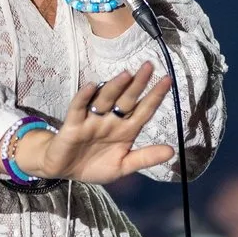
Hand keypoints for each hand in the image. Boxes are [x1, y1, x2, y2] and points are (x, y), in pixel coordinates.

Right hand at [17, 65, 174, 182]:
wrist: (65, 171)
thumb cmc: (94, 165)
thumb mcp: (123, 166)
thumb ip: (145, 158)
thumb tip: (172, 152)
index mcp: (126, 130)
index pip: (143, 110)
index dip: (155, 96)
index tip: (167, 80)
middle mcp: (111, 121)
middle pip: (126, 99)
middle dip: (137, 84)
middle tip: (149, 66)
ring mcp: (92, 120)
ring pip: (105, 100)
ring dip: (114, 87)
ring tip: (126, 75)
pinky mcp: (74, 124)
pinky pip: (79, 108)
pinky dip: (84, 97)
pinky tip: (91, 86)